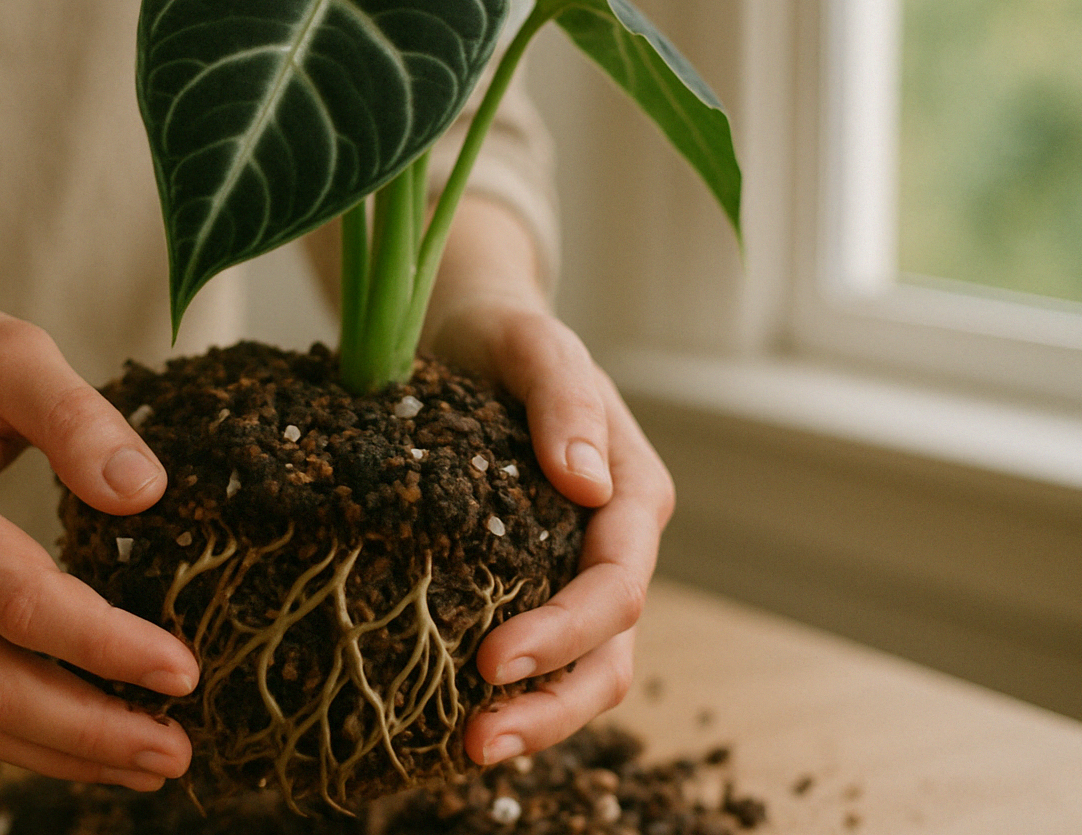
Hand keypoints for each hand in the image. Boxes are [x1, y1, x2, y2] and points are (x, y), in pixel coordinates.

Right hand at [0, 295, 200, 789]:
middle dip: (92, 732)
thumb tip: (145, 491)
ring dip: (68, 752)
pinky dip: (34, 738)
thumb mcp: (9, 353)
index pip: (19, 603)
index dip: (105, 646)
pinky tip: (97, 743)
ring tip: (154, 762)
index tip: (182, 669)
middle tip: (180, 751)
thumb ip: (77, 417)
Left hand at [417, 198, 672, 766]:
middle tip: (476, 741)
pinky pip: (537, 652)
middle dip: (551, 704)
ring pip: (582, 669)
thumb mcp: (533, 344)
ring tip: (466, 750)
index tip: (489, 661)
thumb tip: (588, 482)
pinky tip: (448, 718)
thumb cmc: (504, 334)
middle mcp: (613, 544)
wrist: (468, 331)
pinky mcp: (529, 580)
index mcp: (633, 495)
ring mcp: (574, 569)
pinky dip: (510, 692)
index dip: (561, 632)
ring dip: (535, 717)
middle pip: (608, 650)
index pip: (615, 585)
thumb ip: (564, 399)